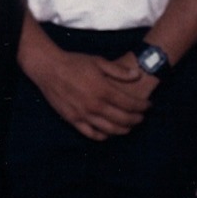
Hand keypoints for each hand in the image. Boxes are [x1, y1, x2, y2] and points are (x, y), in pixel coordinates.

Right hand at [25, 47, 154, 140]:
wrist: (48, 68)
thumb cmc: (74, 62)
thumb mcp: (98, 61)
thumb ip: (118, 71)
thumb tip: (137, 75)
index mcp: (103, 90)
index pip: (130, 104)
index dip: (142, 106)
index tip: (148, 106)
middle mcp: (95, 105)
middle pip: (123, 119)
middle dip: (136, 119)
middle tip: (141, 117)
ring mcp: (83, 114)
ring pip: (109, 129)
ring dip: (123, 130)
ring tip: (129, 127)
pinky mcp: (72, 119)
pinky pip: (91, 133)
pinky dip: (103, 136)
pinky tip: (108, 133)